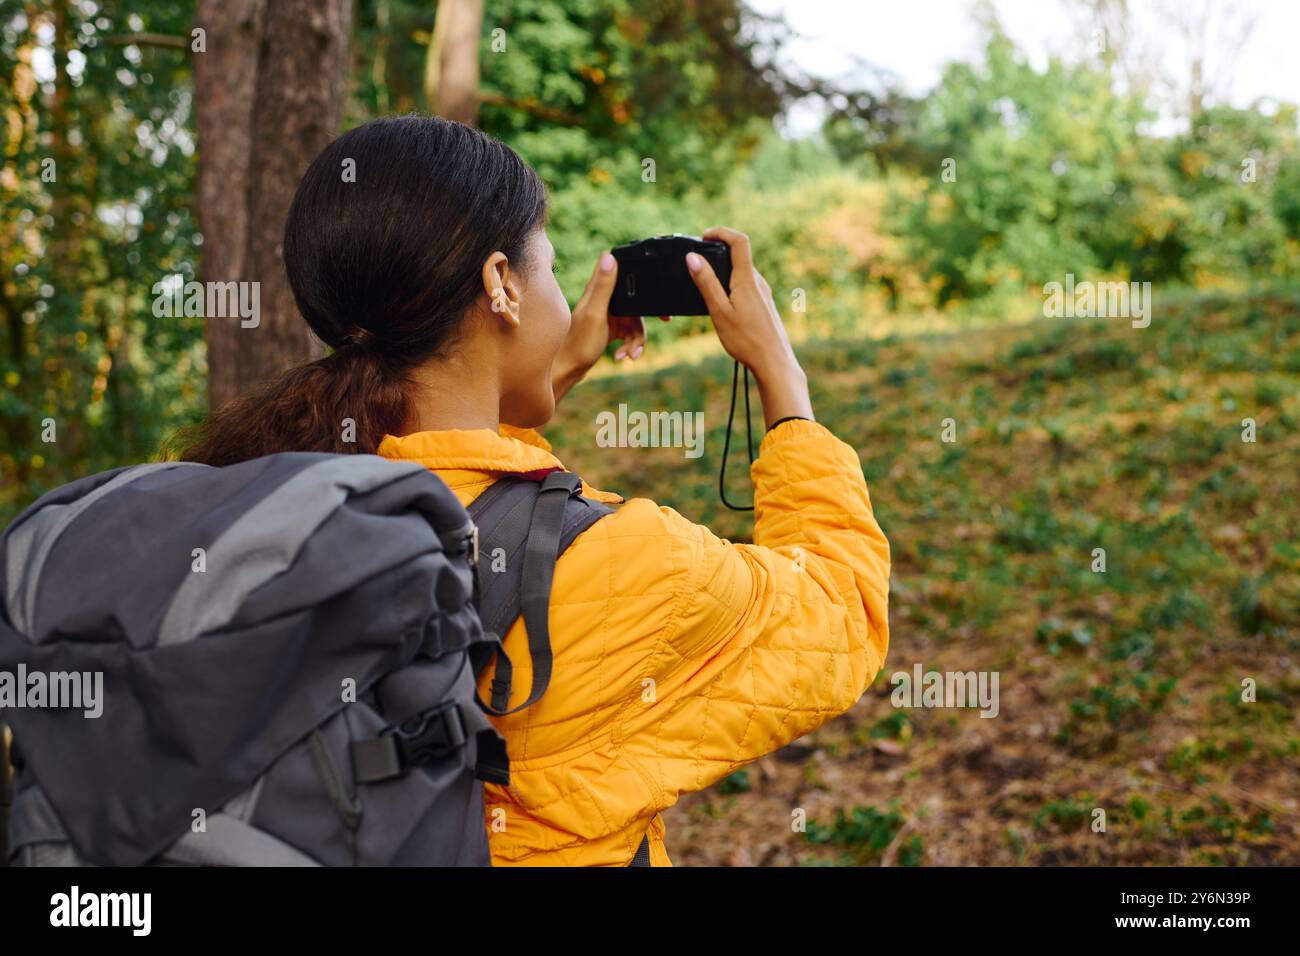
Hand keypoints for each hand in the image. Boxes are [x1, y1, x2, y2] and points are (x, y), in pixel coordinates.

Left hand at [551, 251, 667, 402]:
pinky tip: (623, 356)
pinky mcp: (613, 326)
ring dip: (637, 338)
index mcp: (598, 289)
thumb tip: (609, 256)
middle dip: (649, 312)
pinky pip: (631, 332)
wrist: (571, 368)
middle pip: (636, 296)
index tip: (652, 279)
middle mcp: (604, 298)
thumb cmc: (580, 343)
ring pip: (636, 318)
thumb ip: (603, 287)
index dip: (636, 266)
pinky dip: (630, 345)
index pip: (619, 265)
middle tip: (666, 319)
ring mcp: (610, 313)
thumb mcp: (595, 313)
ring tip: (631, 354)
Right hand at [686, 226, 812, 426]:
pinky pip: (747, 287)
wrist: (773, 362)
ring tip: (707, 285)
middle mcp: (758, 282)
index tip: (704, 236)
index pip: (739, 241)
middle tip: (698, 262)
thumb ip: (706, 283)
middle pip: (739, 256)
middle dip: (718, 254)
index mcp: (747, 279)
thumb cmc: (746, 340)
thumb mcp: (719, 311)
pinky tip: (724, 306)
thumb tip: (692, 258)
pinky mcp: (765, 306)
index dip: (721, 232)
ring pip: (743, 273)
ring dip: (725, 272)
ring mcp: (764, 294)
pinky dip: (732, 287)